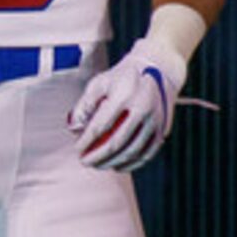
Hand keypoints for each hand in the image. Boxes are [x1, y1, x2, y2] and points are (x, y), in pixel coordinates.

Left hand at [69, 36, 185, 169]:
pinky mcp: (163, 127)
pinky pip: (148, 152)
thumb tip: (73, 129)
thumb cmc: (120, 78)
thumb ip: (84, 105)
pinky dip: (133, 163)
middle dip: (98, 156)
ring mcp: (155, 119)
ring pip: (133, 150)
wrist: (157, 69)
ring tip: (98, 166)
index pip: (101, 125)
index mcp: (124, 95)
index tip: (76, 150)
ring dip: (114, 162)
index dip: (86, 141)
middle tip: (85, 162)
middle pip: (117, 141)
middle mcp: (143, 108)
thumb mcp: (98, 83)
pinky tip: (118, 166)